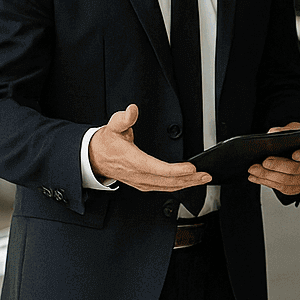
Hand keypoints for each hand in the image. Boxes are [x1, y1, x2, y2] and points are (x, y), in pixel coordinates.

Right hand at [89, 104, 211, 191]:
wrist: (93, 157)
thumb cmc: (105, 142)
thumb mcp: (113, 126)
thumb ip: (124, 118)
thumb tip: (132, 110)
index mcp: (132, 160)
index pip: (158, 168)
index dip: (176, 170)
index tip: (192, 168)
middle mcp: (137, 174)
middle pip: (167, 181)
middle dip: (189, 179)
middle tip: (206, 175)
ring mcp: (139, 181)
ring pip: (166, 187)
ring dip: (186, 184)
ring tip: (202, 180)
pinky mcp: (141, 184)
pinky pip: (161, 188)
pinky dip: (176, 187)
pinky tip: (186, 184)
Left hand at [247, 121, 299, 195]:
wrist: (296, 149)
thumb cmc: (297, 138)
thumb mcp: (294, 129)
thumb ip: (286, 130)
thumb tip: (273, 133)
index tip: (294, 154)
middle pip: (296, 169)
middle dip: (278, 166)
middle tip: (264, 161)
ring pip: (286, 181)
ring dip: (267, 176)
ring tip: (253, 169)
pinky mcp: (294, 188)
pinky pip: (280, 188)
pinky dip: (265, 182)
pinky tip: (254, 177)